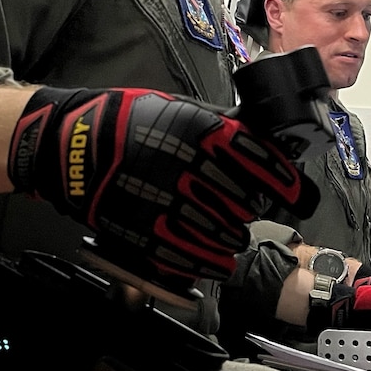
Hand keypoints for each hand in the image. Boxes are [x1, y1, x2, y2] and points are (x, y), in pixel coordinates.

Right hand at [8, 86, 315, 283]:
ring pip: (222, 231)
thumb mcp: (178, 109)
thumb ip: (219, 128)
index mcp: (197, 131)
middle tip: (253, 209)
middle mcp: (187, 167)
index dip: (285, 182)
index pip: (258, 160)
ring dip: (234, 236)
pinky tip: (217, 260)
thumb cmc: (126, 122)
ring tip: (232, 234)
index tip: (299, 194)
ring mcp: (166, 202)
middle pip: (244, 200)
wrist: (71, 146)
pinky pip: (190, 254)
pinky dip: (209, 261)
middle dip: (254, 209)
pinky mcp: (146, 231)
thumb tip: (261, 142)